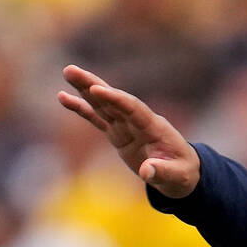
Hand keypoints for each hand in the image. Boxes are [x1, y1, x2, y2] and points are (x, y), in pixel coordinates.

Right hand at [58, 65, 200, 198]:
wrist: (181, 173)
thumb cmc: (182, 173)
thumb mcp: (177, 176)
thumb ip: (162, 171)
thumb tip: (146, 172)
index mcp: (155, 127)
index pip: (133, 108)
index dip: (116, 99)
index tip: (96, 90)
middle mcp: (139, 121)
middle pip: (115, 100)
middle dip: (94, 85)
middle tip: (71, 70)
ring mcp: (127, 126)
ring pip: (104, 104)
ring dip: (85, 90)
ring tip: (68, 73)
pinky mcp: (118, 133)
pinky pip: (98, 118)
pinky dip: (82, 109)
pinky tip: (63, 97)